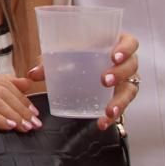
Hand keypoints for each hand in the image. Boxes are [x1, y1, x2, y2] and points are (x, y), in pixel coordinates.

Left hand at [24, 33, 139, 131]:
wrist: (83, 64)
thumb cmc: (78, 53)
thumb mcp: (65, 53)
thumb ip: (50, 62)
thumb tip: (33, 74)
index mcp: (116, 43)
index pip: (130, 43)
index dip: (125, 49)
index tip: (114, 56)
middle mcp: (126, 62)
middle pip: (132, 66)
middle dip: (120, 74)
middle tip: (105, 80)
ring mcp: (126, 80)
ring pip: (130, 89)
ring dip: (120, 101)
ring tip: (108, 110)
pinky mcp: (121, 96)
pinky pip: (121, 107)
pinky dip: (112, 116)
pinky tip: (103, 122)